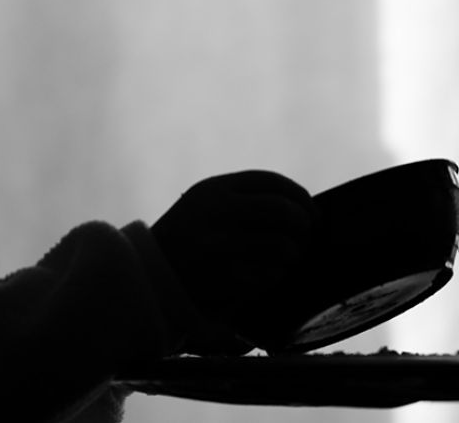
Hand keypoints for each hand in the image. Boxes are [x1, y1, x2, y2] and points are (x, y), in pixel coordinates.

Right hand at [152, 170, 321, 352]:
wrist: (147, 275)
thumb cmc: (187, 240)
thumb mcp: (206, 206)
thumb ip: (244, 200)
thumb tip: (299, 207)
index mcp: (214, 189)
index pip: (271, 181)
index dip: (299, 196)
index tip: (311, 212)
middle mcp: (216, 211)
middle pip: (282, 211)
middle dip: (303, 226)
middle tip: (306, 238)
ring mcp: (219, 244)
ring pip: (281, 245)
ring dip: (292, 255)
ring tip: (287, 260)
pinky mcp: (222, 277)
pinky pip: (268, 274)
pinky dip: (275, 276)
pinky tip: (268, 276)